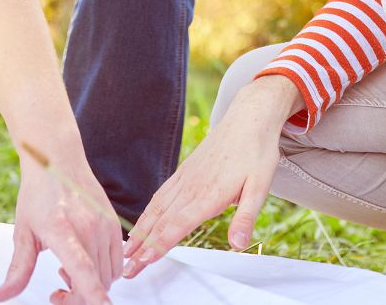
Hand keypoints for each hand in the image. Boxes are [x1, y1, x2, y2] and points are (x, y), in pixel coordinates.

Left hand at [0, 149, 122, 304]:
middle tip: (57, 292)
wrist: (58, 160)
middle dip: (78, 298)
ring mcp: (105, 225)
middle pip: (97, 282)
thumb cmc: (39, 193)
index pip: (83, 268)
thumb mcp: (23, 232)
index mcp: (62, 230)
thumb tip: (0, 296)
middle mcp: (89, 227)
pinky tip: (84, 259)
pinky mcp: (115, 224)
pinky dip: (104, 272)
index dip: (92, 293)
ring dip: (92, 285)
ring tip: (69, 271)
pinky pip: (117, 262)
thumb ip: (17, 270)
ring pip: (110, 276)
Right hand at [123, 75, 295, 275]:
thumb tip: (238, 245)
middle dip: (141, 246)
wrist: (249, 117)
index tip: (142, 262)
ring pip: (156, 208)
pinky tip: (142, 222)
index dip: (158, 245)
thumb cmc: (257, 152)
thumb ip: (246, 217)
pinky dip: (147, 211)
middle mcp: (191, 187)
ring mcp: (185, 178)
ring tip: (126, 250)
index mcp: (208, 194)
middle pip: (160, 222)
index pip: (177, 225)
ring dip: (139, 231)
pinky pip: (161, 194)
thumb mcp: (260, 186)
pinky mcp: (184, 171)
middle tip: (125, 269)